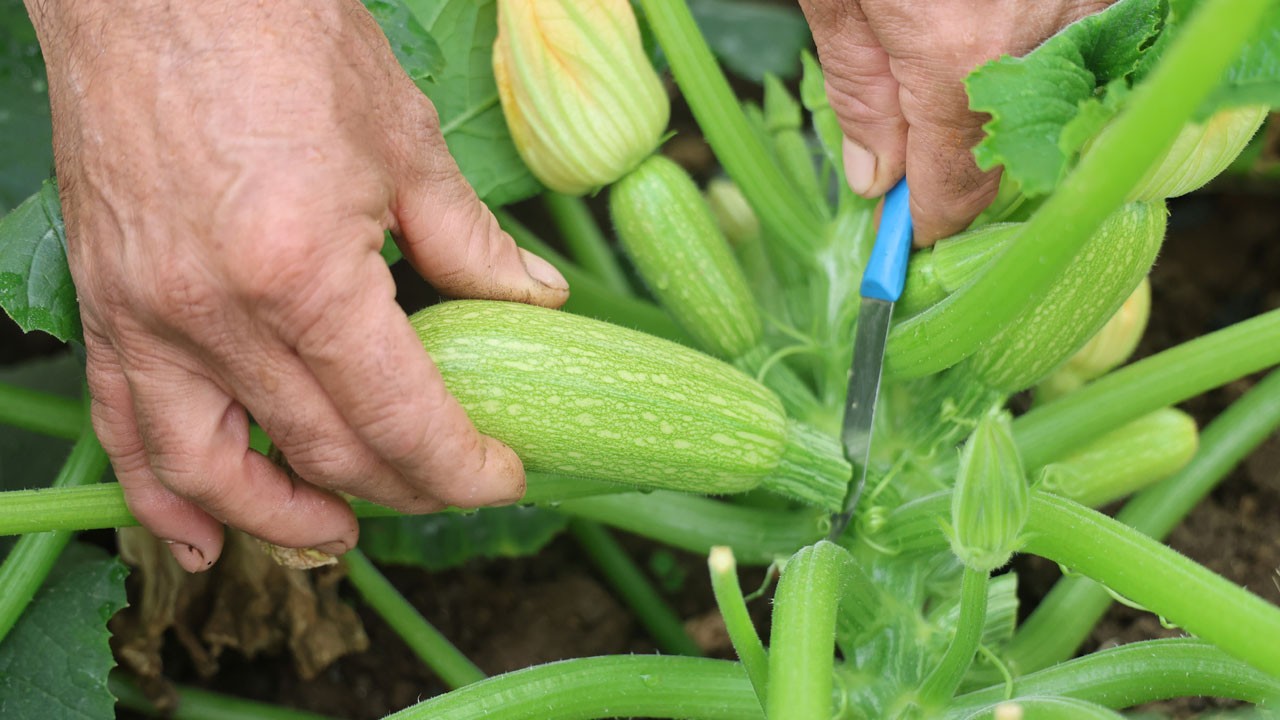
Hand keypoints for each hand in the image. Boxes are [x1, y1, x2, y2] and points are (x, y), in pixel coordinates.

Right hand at [28, 0, 568, 570]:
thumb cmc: (281, 39)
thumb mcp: (405, 143)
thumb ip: (471, 243)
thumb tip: (536, 299)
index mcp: (305, 276)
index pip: (399, 419)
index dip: (462, 468)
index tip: (500, 477)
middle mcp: (217, 316)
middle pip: (322, 451)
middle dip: (399, 488)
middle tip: (444, 486)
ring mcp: (148, 318)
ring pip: (213, 469)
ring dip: (283, 517)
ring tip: (338, 533)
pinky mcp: (107, 307)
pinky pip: (126, 430)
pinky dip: (162, 498)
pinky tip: (201, 541)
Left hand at [800, 0, 1110, 242]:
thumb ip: (858, 88)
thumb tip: (873, 176)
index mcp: (957, 56)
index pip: (954, 187)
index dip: (924, 220)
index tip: (903, 233)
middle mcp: (1037, 42)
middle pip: (1000, 148)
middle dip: (953, 154)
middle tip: (907, 139)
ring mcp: (1083, 8)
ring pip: (1042, 98)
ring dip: (995, 98)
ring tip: (942, 55)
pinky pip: (1073, 48)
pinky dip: (1034, 57)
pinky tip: (988, 28)